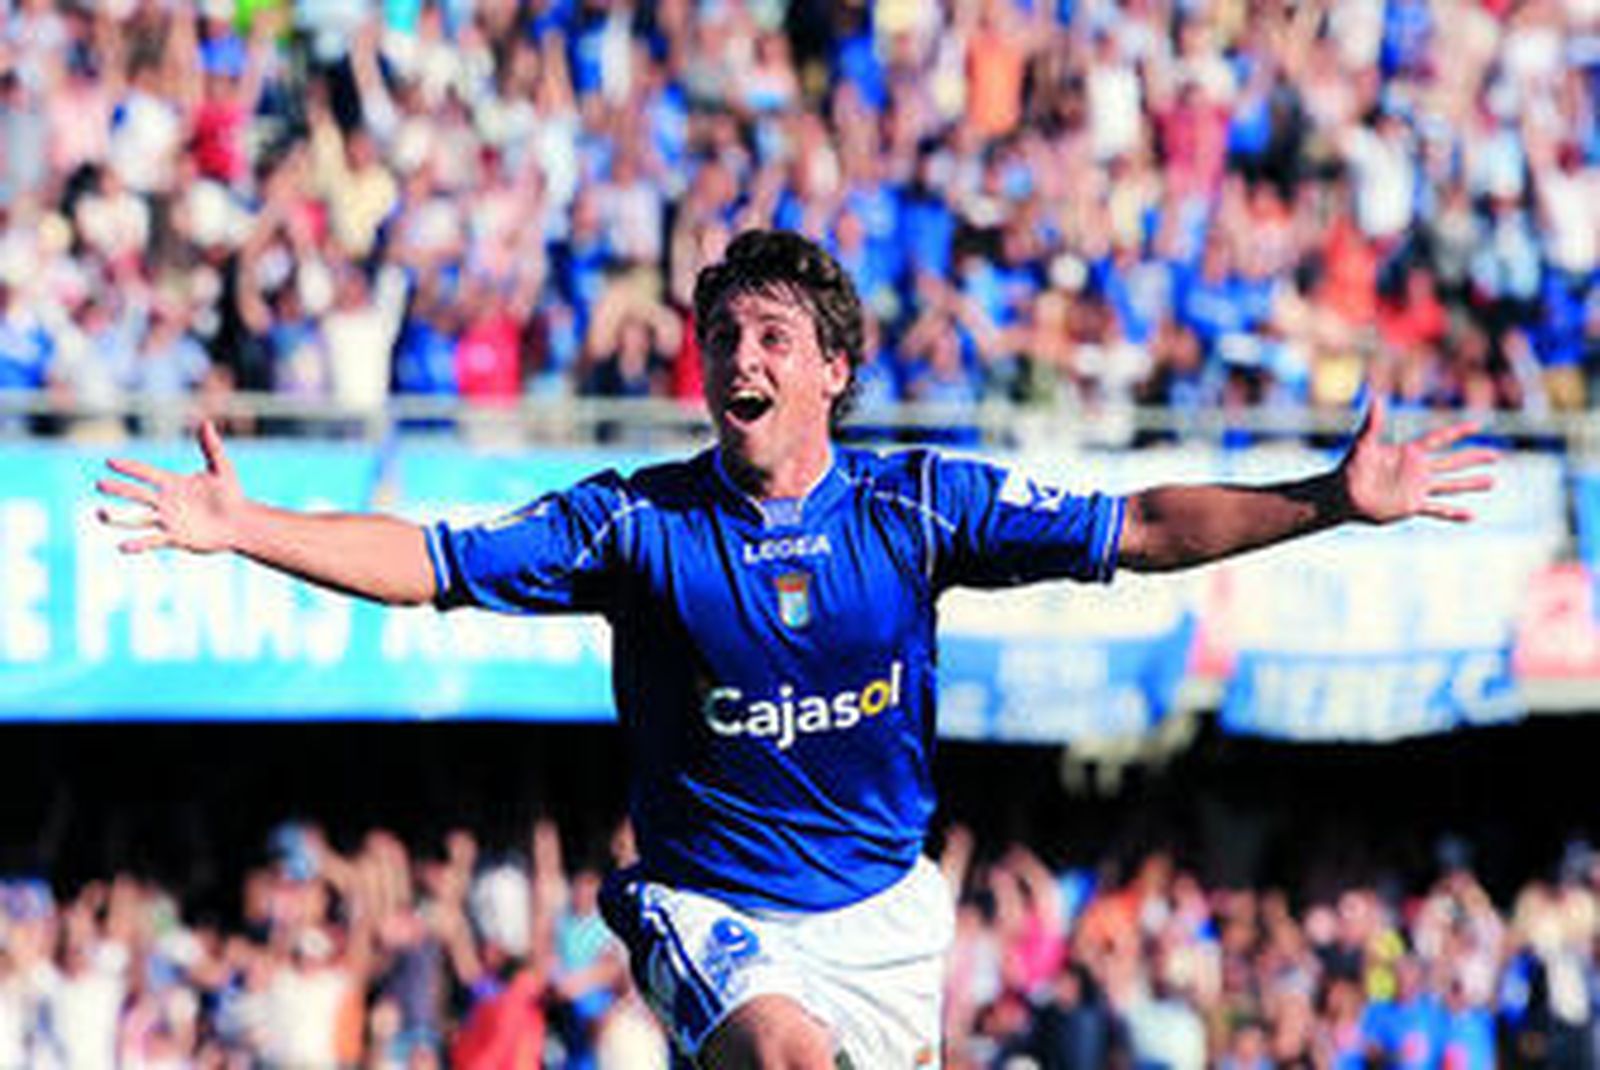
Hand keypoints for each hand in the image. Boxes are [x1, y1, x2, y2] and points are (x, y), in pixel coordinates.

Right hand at [97, 420, 244, 553]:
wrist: (241, 523)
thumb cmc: (232, 494)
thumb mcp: (222, 469)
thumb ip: (212, 447)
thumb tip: (206, 422)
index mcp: (173, 483)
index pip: (146, 473)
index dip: (130, 468)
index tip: (110, 462)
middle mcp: (166, 502)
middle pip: (137, 495)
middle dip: (118, 489)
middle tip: (99, 484)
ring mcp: (168, 520)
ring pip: (137, 519)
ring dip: (119, 518)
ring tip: (100, 514)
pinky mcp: (175, 538)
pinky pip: (152, 540)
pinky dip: (138, 544)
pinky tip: (123, 547)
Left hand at [1339, 396, 1496, 524]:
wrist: (1342, 497)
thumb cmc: (1351, 468)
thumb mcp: (1364, 444)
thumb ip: (1373, 422)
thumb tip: (1375, 397)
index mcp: (1410, 453)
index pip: (1440, 439)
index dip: (1458, 432)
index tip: (1478, 425)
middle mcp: (1417, 470)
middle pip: (1452, 462)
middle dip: (1473, 458)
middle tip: (1495, 455)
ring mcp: (1416, 488)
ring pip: (1450, 485)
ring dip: (1470, 484)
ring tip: (1492, 482)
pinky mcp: (1411, 506)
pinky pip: (1437, 510)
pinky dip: (1453, 513)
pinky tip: (1471, 516)